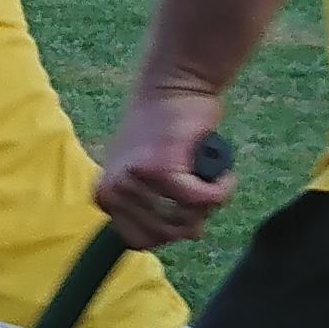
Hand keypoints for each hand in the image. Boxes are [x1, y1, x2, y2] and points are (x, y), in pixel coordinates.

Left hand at [93, 81, 234, 249]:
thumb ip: (153, 208)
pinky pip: (202, 199)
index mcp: (105, 196)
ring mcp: (136, 181)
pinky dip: (221, 190)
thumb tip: (188, 235)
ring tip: (212, 179)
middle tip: (203, 193)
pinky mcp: (162, 169)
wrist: (173, 86)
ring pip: (186, 220)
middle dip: (192, 220)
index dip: (169, 233)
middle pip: (165, 235)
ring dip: (210, 204)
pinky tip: (223, 175)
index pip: (138, 241)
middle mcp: (114, 191)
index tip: (184, 212)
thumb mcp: (144, 175)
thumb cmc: (165, 131)